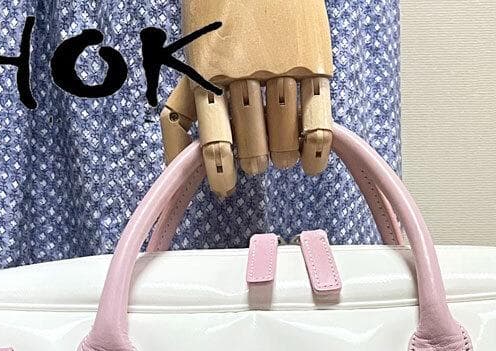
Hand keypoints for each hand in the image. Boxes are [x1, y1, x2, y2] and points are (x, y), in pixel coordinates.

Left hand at [159, 0, 334, 195]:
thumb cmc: (218, 15)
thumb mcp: (190, 61)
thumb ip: (181, 111)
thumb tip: (176, 167)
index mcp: (208, 76)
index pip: (215, 145)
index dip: (221, 176)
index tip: (225, 188)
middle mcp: (244, 75)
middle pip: (253, 148)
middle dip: (254, 163)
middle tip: (256, 160)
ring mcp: (282, 70)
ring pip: (284, 140)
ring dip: (282, 157)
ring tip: (281, 156)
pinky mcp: (314, 64)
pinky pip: (318, 120)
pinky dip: (316, 151)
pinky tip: (310, 164)